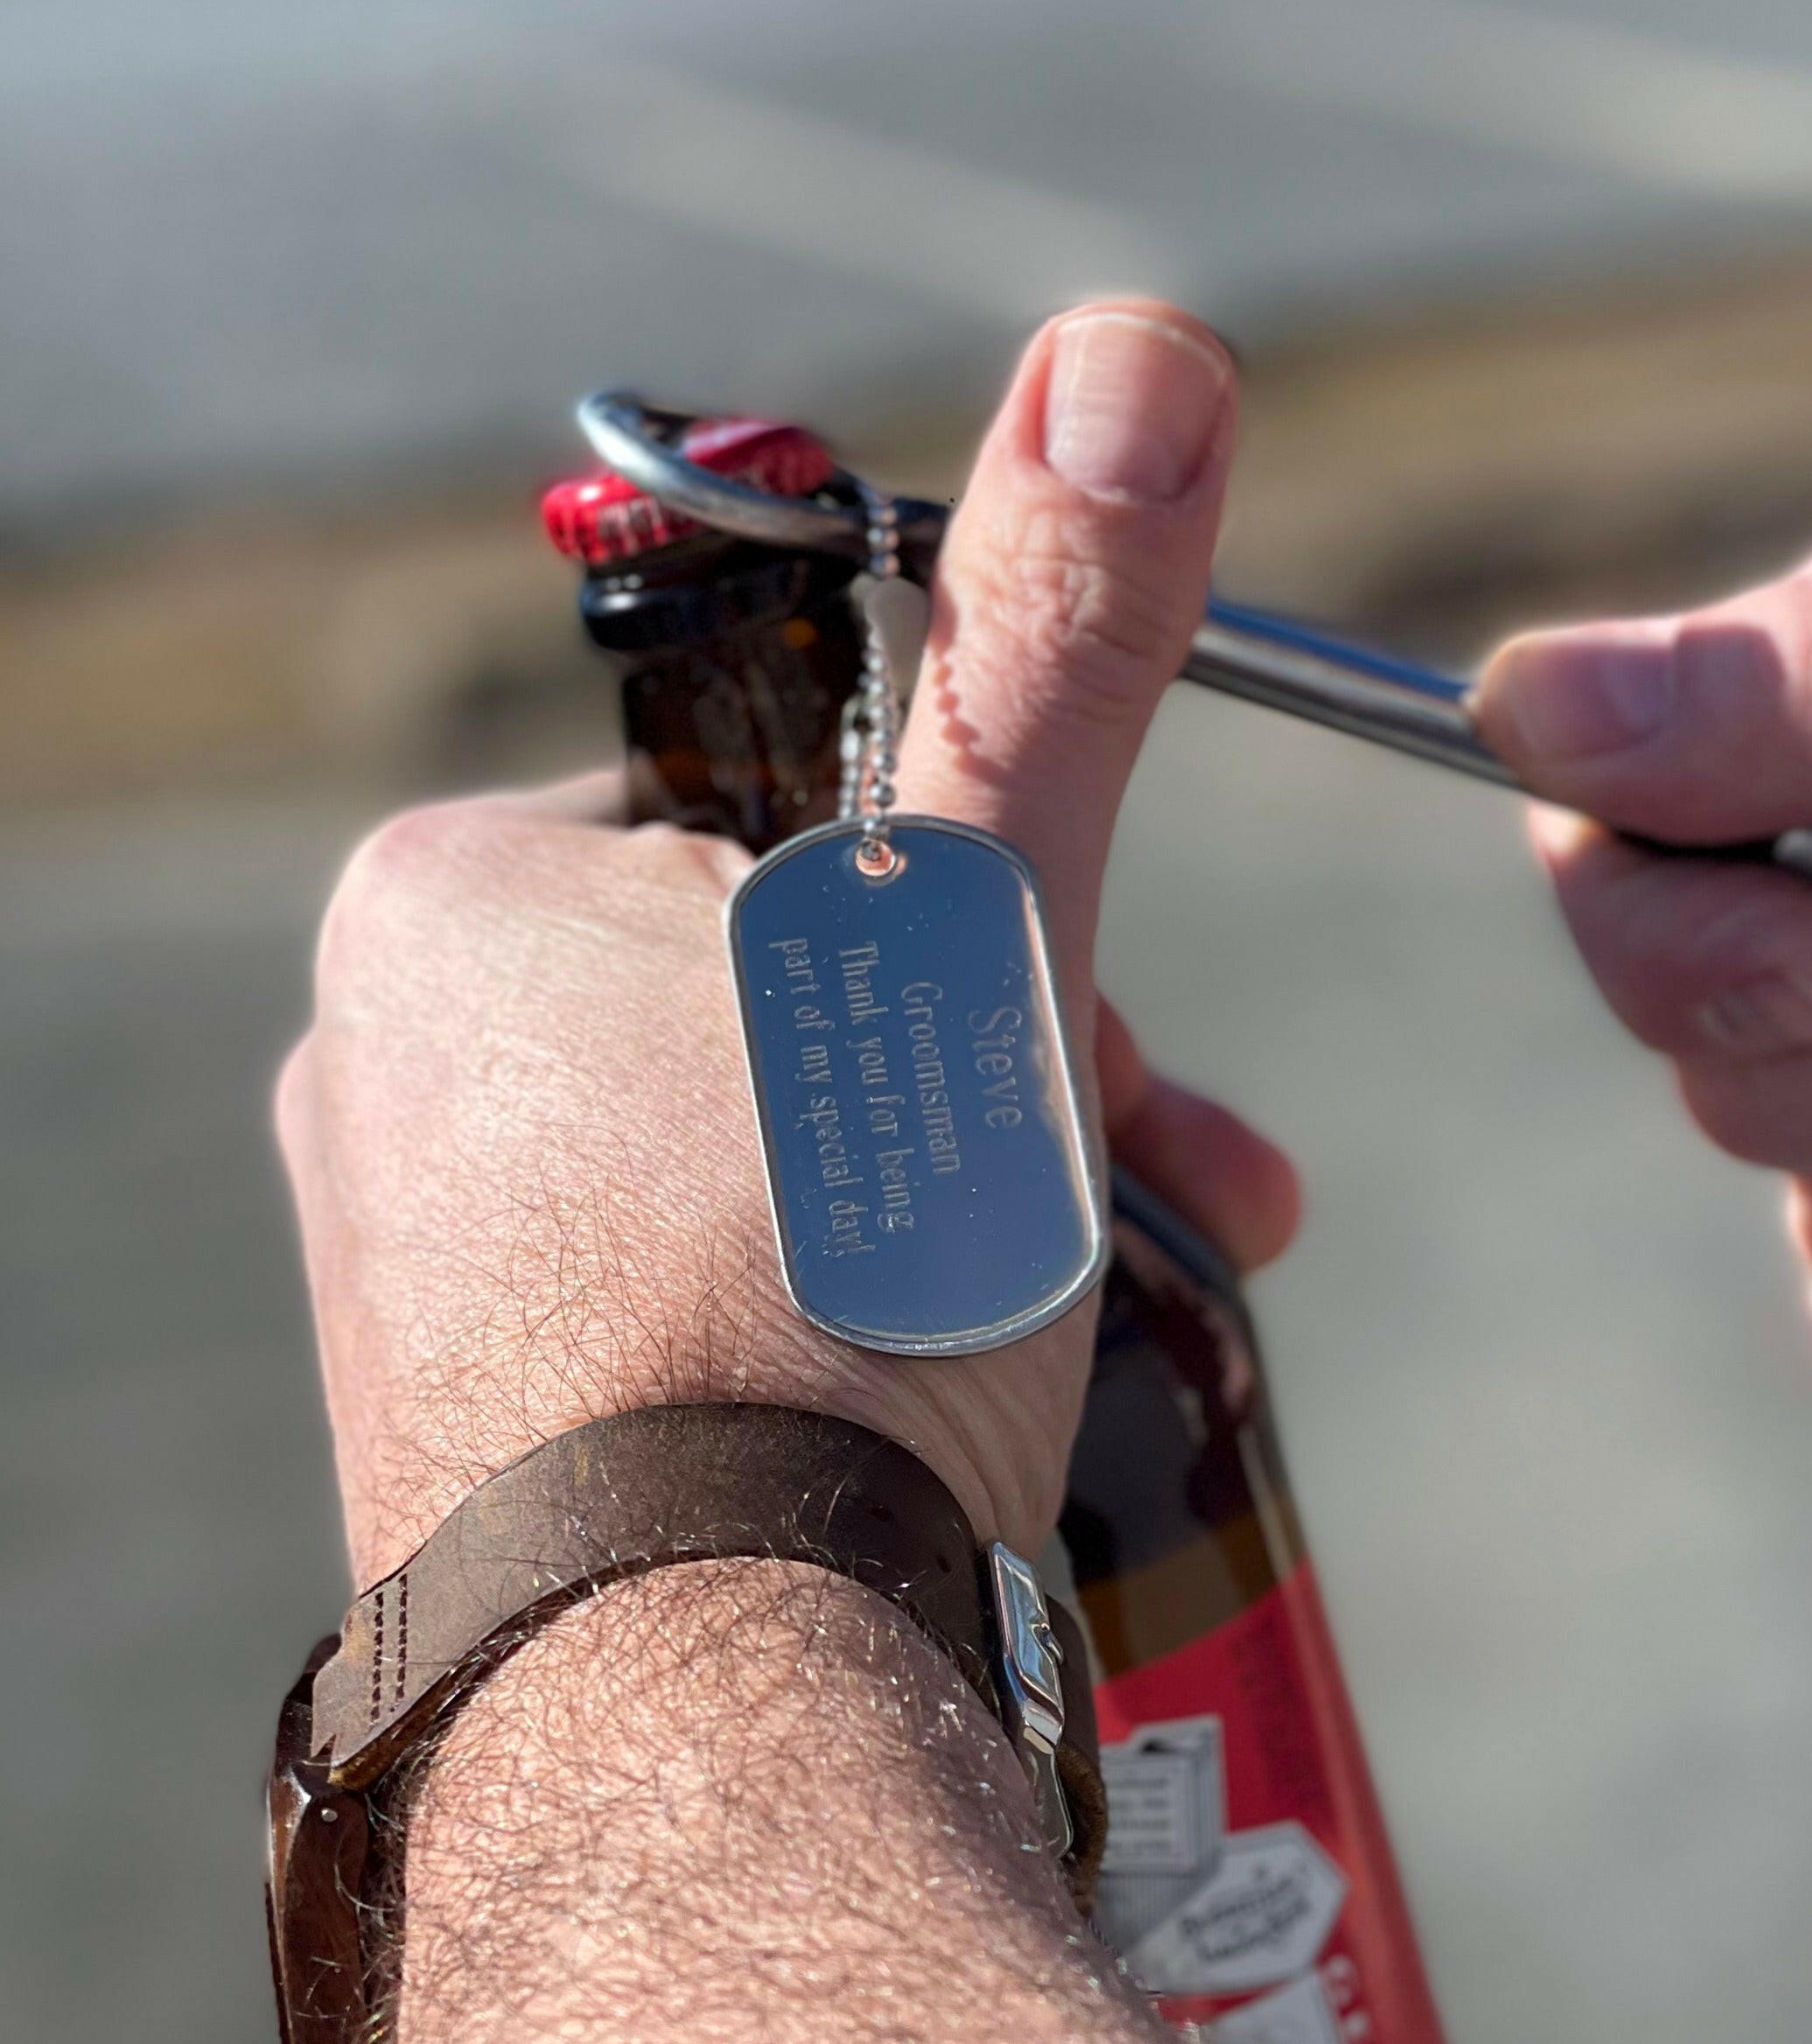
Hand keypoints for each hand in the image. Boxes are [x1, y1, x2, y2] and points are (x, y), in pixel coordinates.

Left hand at [277, 302, 1298, 1581]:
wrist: (711, 1699)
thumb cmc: (828, 1276)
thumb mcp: (982, 922)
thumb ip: (1056, 643)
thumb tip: (1145, 344)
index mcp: (459, 905)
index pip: (788, 820)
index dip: (994, 903)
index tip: (1099, 1013)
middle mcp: (395, 1080)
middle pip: (798, 1006)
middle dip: (1023, 1080)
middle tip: (1185, 1180)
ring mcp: (424, 1280)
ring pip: (770, 1163)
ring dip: (972, 1206)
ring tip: (1095, 1318)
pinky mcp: (484, 1433)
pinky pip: (709, 1309)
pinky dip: (856, 1326)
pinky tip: (944, 1414)